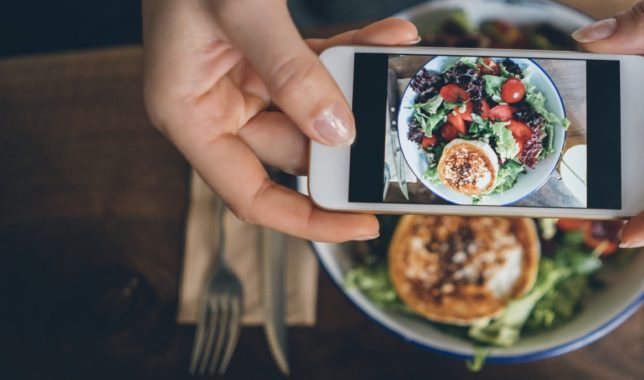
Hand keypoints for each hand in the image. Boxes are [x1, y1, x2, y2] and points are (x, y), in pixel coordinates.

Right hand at [142, 0, 417, 241]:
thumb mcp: (239, 12)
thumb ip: (291, 71)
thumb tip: (336, 130)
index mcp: (189, 114)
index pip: (250, 194)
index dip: (306, 220)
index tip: (359, 223)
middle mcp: (215, 106)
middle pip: (292, 150)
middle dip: (347, 138)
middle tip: (394, 134)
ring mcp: (243, 80)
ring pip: (314, 105)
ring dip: (357, 84)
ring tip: (395, 62)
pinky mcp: (265, 54)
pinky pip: (317, 65)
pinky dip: (350, 52)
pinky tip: (387, 37)